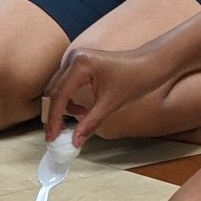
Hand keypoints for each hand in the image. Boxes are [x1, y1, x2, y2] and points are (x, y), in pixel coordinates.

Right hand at [43, 45, 172, 145]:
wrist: (148, 65)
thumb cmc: (134, 80)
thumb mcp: (110, 105)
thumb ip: (89, 123)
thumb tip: (74, 142)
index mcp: (81, 64)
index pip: (59, 96)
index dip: (54, 119)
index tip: (51, 137)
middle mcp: (74, 58)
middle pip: (53, 91)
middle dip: (54, 114)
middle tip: (57, 134)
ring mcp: (75, 59)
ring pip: (56, 88)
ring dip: (61, 107)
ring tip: (76, 120)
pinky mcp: (78, 63)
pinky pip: (64, 84)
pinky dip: (67, 100)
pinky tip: (81, 110)